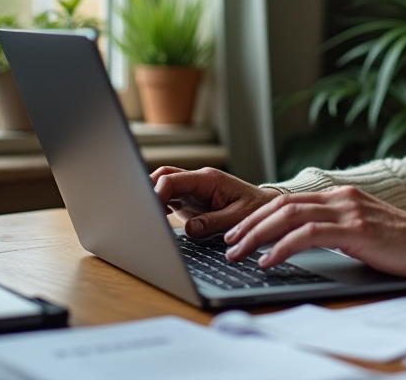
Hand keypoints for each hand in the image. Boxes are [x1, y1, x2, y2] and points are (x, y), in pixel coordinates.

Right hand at [149, 166, 281, 237]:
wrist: (265, 207)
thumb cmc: (255, 208)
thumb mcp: (238, 217)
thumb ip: (214, 222)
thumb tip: (190, 229)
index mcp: (208, 179)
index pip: (173, 179)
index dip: (157, 192)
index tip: (149, 210)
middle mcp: (197, 181)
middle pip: (164, 176)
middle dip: (148, 190)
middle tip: (140, 211)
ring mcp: (192, 189)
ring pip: (163, 185)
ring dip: (151, 197)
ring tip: (143, 216)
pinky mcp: (190, 200)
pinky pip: (168, 197)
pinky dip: (158, 205)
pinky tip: (154, 219)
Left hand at [223, 186, 405, 277]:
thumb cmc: (403, 244)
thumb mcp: (363, 229)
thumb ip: (336, 228)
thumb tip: (305, 241)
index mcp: (341, 196)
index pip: (289, 201)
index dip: (259, 216)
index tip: (239, 232)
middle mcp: (341, 198)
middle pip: (282, 205)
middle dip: (250, 225)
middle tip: (229, 244)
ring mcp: (348, 211)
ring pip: (289, 216)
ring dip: (257, 235)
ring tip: (239, 253)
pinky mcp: (355, 229)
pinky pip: (308, 235)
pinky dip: (282, 247)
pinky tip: (268, 260)